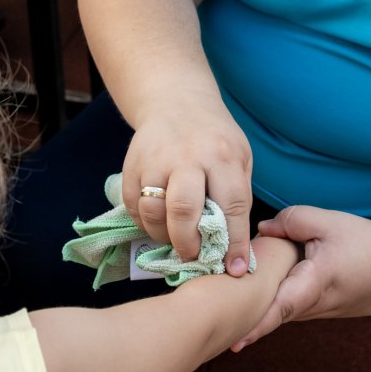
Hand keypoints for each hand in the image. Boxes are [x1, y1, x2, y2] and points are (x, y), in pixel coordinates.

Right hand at [122, 95, 254, 276]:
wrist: (176, 102)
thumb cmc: (215, 138)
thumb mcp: (239, 157)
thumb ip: (237, 197)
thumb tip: (236, 249)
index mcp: (222, 155)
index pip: (231, 205)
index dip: (235, 242)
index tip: (236, 269)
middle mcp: (187, 156)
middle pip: (183, 210)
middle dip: (189, 244)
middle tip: (194, 256)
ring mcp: (154, 160)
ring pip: (153, 212)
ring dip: (164, 236)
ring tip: (175, 239)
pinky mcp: (131, 166)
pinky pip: (133, 207)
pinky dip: (145, 224)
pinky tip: (159, 223)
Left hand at [233, 206, 370, 349]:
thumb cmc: (369, 245)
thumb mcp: (331, 222)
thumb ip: (292, 221)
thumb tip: (259, 232)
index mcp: (316, 283)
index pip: (281, 307)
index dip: (256, 323)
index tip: (232, 339)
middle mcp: (312, 306)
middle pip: (270, 310)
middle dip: (242, 312)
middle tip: (207, 311)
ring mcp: (315, 312)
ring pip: (278, 308)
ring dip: (255, 304)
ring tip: (220, 295)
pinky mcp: (317, 310)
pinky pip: (288, 305)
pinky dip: (271, 298)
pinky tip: (253, 285)